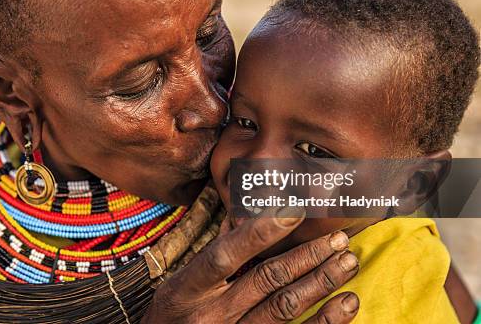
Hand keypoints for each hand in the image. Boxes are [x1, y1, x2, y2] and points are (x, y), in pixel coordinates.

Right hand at [142, 214, 359, 322]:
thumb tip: (247, 215)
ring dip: (321, 283)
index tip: (293, 210)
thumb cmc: (175, 311)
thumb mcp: (181, 280)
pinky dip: (325, 321)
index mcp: (189, 288)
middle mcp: (212, 314)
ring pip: (285, 308)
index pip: (226, 255)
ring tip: (347, 262)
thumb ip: (215, 252)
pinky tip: (346, 303)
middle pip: (266, 280)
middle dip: (307, 256)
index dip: (259, 233)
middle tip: (338, 238)